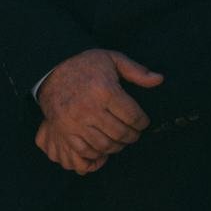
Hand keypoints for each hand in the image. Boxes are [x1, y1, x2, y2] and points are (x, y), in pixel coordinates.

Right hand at [35, 48, 163, 171]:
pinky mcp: (65, 130)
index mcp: (104, 90)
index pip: (134, 117)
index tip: (142, 121)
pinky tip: (102, 142)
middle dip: (132, 135)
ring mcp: (75, 121)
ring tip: (119, 138)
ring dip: (117, 145)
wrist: (50, 70)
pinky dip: (98, 151)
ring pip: (106, 144)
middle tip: (133, 132)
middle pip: (122, 133)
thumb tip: (159, 80)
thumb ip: (136, 70)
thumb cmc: (84, 65)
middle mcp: (89, 108)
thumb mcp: (111, 59)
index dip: (143, 122)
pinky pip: (86, 150)